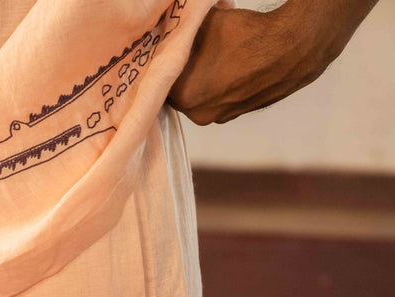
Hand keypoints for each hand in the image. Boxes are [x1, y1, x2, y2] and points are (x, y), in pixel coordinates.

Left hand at [166, 0, 377, 124]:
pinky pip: (218, 96)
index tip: (169, 45)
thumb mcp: (204, 21)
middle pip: (178, 89)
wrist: (293, 49)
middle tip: (189, 47)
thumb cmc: (246, 34)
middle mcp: (198, 115)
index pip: (160, 78)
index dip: (164, 59)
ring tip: (213, 52)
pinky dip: (219, 82)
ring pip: (199, 93)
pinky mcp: (237, 114)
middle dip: (182, 69)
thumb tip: (173, 24)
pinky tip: (229, 62)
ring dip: (201, 76)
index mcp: (183, 96)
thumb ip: (182, 28)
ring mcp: (220, 117)